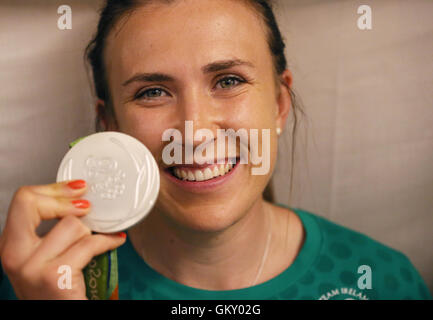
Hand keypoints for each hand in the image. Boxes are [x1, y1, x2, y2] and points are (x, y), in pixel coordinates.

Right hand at [0, 180, 125, 298]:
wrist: (61, 315)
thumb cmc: (57, 291)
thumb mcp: (45, 256)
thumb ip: (51, 231)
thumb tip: (80, 200)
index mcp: (10, 245)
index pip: (22, 200)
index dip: (52, 189)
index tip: (76, 188)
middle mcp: (14, 256)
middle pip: (31, 203)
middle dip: (64, 198)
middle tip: (87, 205)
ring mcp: (31, 267)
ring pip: (71, 224)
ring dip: (90, 231)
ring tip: (95, 240)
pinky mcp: (54, 277)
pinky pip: (89, 244)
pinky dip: (108, 240)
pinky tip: (115, 240)